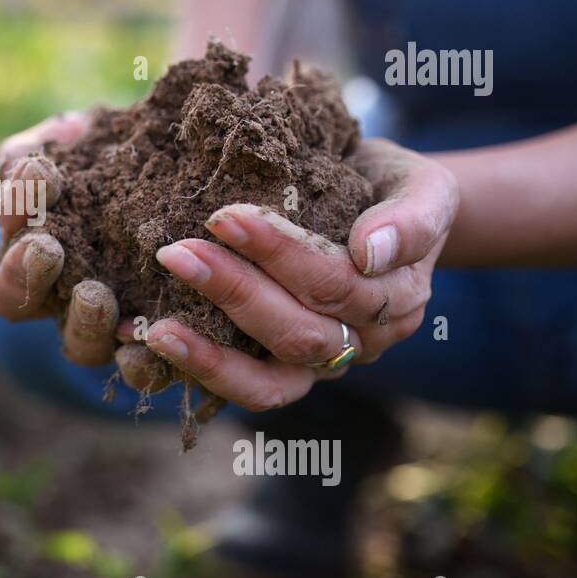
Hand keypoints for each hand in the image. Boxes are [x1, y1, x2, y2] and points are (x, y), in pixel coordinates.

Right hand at [0, 113, 173, 390]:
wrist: (180, 186)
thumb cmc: (113, 160)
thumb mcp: (78, 144)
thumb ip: (48, 146)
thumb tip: (39, 149)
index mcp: (28, 247)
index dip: (13, 214)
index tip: (34, 180)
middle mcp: (55, 295)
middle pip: (17, 302)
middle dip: (26, 274)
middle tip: (46, 248)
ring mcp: (103, 326)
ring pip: (77, 344)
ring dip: (82, 321)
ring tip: (96, 294)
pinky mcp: (154, 345)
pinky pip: (143, 368)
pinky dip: (145, 364)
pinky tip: (160, 338)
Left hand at [144, 138, 459, 410]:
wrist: (383, 207)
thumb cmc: (393, 189)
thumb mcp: (423, 187)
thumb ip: (412, 218)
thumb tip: (371, 252)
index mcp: (399, 299)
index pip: (335, 282)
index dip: (280, 254)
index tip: (226, 215)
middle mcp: (365, 342)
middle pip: (298, 331)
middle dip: (234, 292)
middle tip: (175, 252)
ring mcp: (324, 366)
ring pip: (271, 381)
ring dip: (210, 352)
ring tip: (155, 326)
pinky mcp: (286, 375)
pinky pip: (248, 391)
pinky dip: (201, 374)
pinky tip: (153, 344)